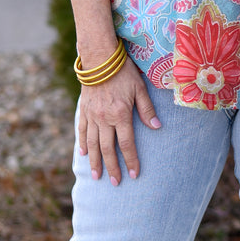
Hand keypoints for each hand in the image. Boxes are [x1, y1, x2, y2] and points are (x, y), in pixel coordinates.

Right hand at [78, 55, 160, 184]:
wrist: (99, 57)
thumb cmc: (123, 71)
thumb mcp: (140, 88)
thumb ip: (147, 110)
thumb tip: (157, 128)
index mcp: (120, 114)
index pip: (126, 144)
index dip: (131, 160)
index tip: (134, 174)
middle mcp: (104, 118)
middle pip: (107, 149)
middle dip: (112, 167)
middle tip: (115, 183)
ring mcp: (92, 115)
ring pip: (92, 144)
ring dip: (95, 161)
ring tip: (96, 176)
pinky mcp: (84, 110)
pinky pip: (82, 130)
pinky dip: (83, 144)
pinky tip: (84, 154)